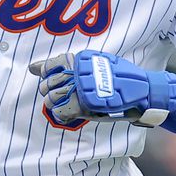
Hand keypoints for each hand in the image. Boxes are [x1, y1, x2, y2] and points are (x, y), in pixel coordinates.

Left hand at [28, 50, 175, 127]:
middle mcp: (80, 73)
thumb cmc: (119, 79)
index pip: (50, 65)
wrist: (142, 91)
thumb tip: (33, 67)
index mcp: (81, 60)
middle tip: (58, 96)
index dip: (46, 74)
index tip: (45, 77)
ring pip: (53, 99)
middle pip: (50, 84)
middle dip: (49, 92)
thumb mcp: (95, 65)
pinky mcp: (86, 105)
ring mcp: (83, 89)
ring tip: (65, 106)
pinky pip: (62, 112)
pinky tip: (70, 114)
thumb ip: (65, 66)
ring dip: (55, 105)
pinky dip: (63, 116)